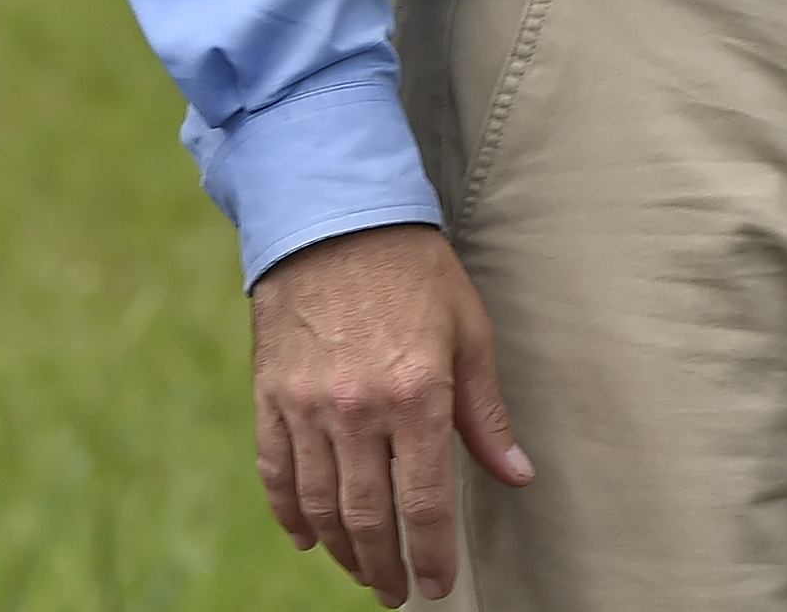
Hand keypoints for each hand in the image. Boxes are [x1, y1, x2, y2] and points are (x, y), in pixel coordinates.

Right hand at [249, 224, 531, 606]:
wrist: (332, 213)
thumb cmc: (412, 269)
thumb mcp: (468, 330)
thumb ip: (486, 412)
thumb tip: (516, 475)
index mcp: (415, 396)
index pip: (424, 505)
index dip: (432, 556)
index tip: (437, 585)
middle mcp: (356, 409)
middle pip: (368, 517)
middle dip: (384, 568)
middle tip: (396, 592)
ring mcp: (306, 403)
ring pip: (320, 504)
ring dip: (341, 550)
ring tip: (359, 569)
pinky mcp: (270, 392)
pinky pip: (275, 469)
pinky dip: (289, 511)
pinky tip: (307, 535)